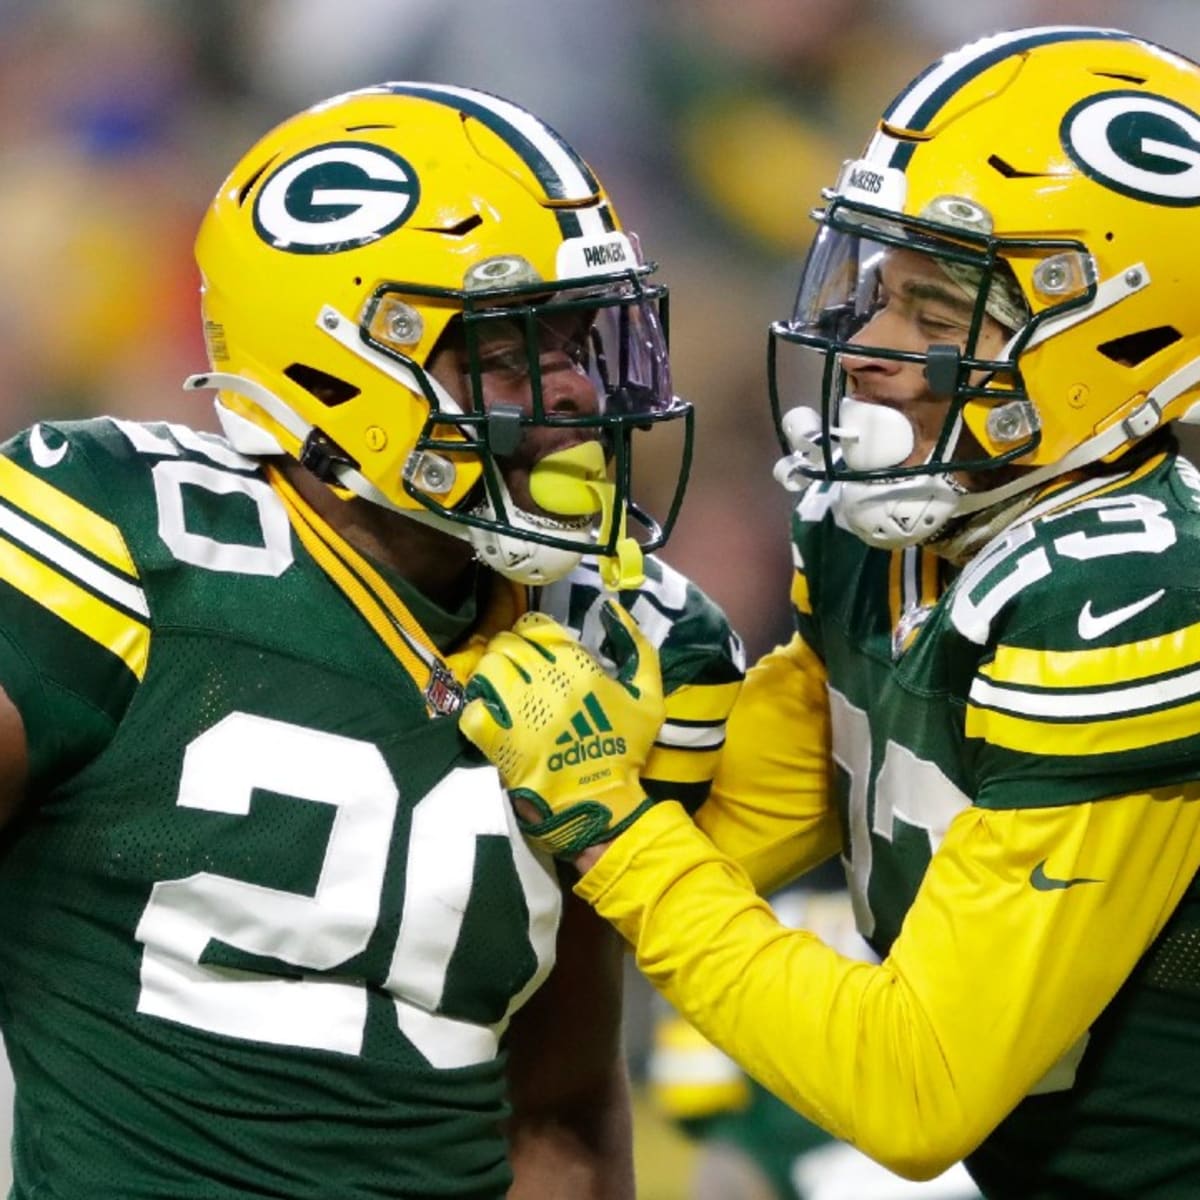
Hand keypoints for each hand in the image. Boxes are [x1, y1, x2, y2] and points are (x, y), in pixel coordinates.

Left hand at [460, 602, 664, 857]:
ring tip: (499, 690)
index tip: (536, 650)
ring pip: (485, 669)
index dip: (531, 633)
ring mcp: (515, 707)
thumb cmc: (625, 749)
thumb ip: (637, 646)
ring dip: (490, 675)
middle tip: (516, 671)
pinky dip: (477, 708)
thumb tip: (612, 608)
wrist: (600, 803)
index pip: (535, 625)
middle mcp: (542, 679)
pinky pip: (472, 708)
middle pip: (506, 643)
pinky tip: (489, 717)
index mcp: (576, 664)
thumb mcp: (648, 695)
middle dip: (508, 651)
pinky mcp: (495, 737)